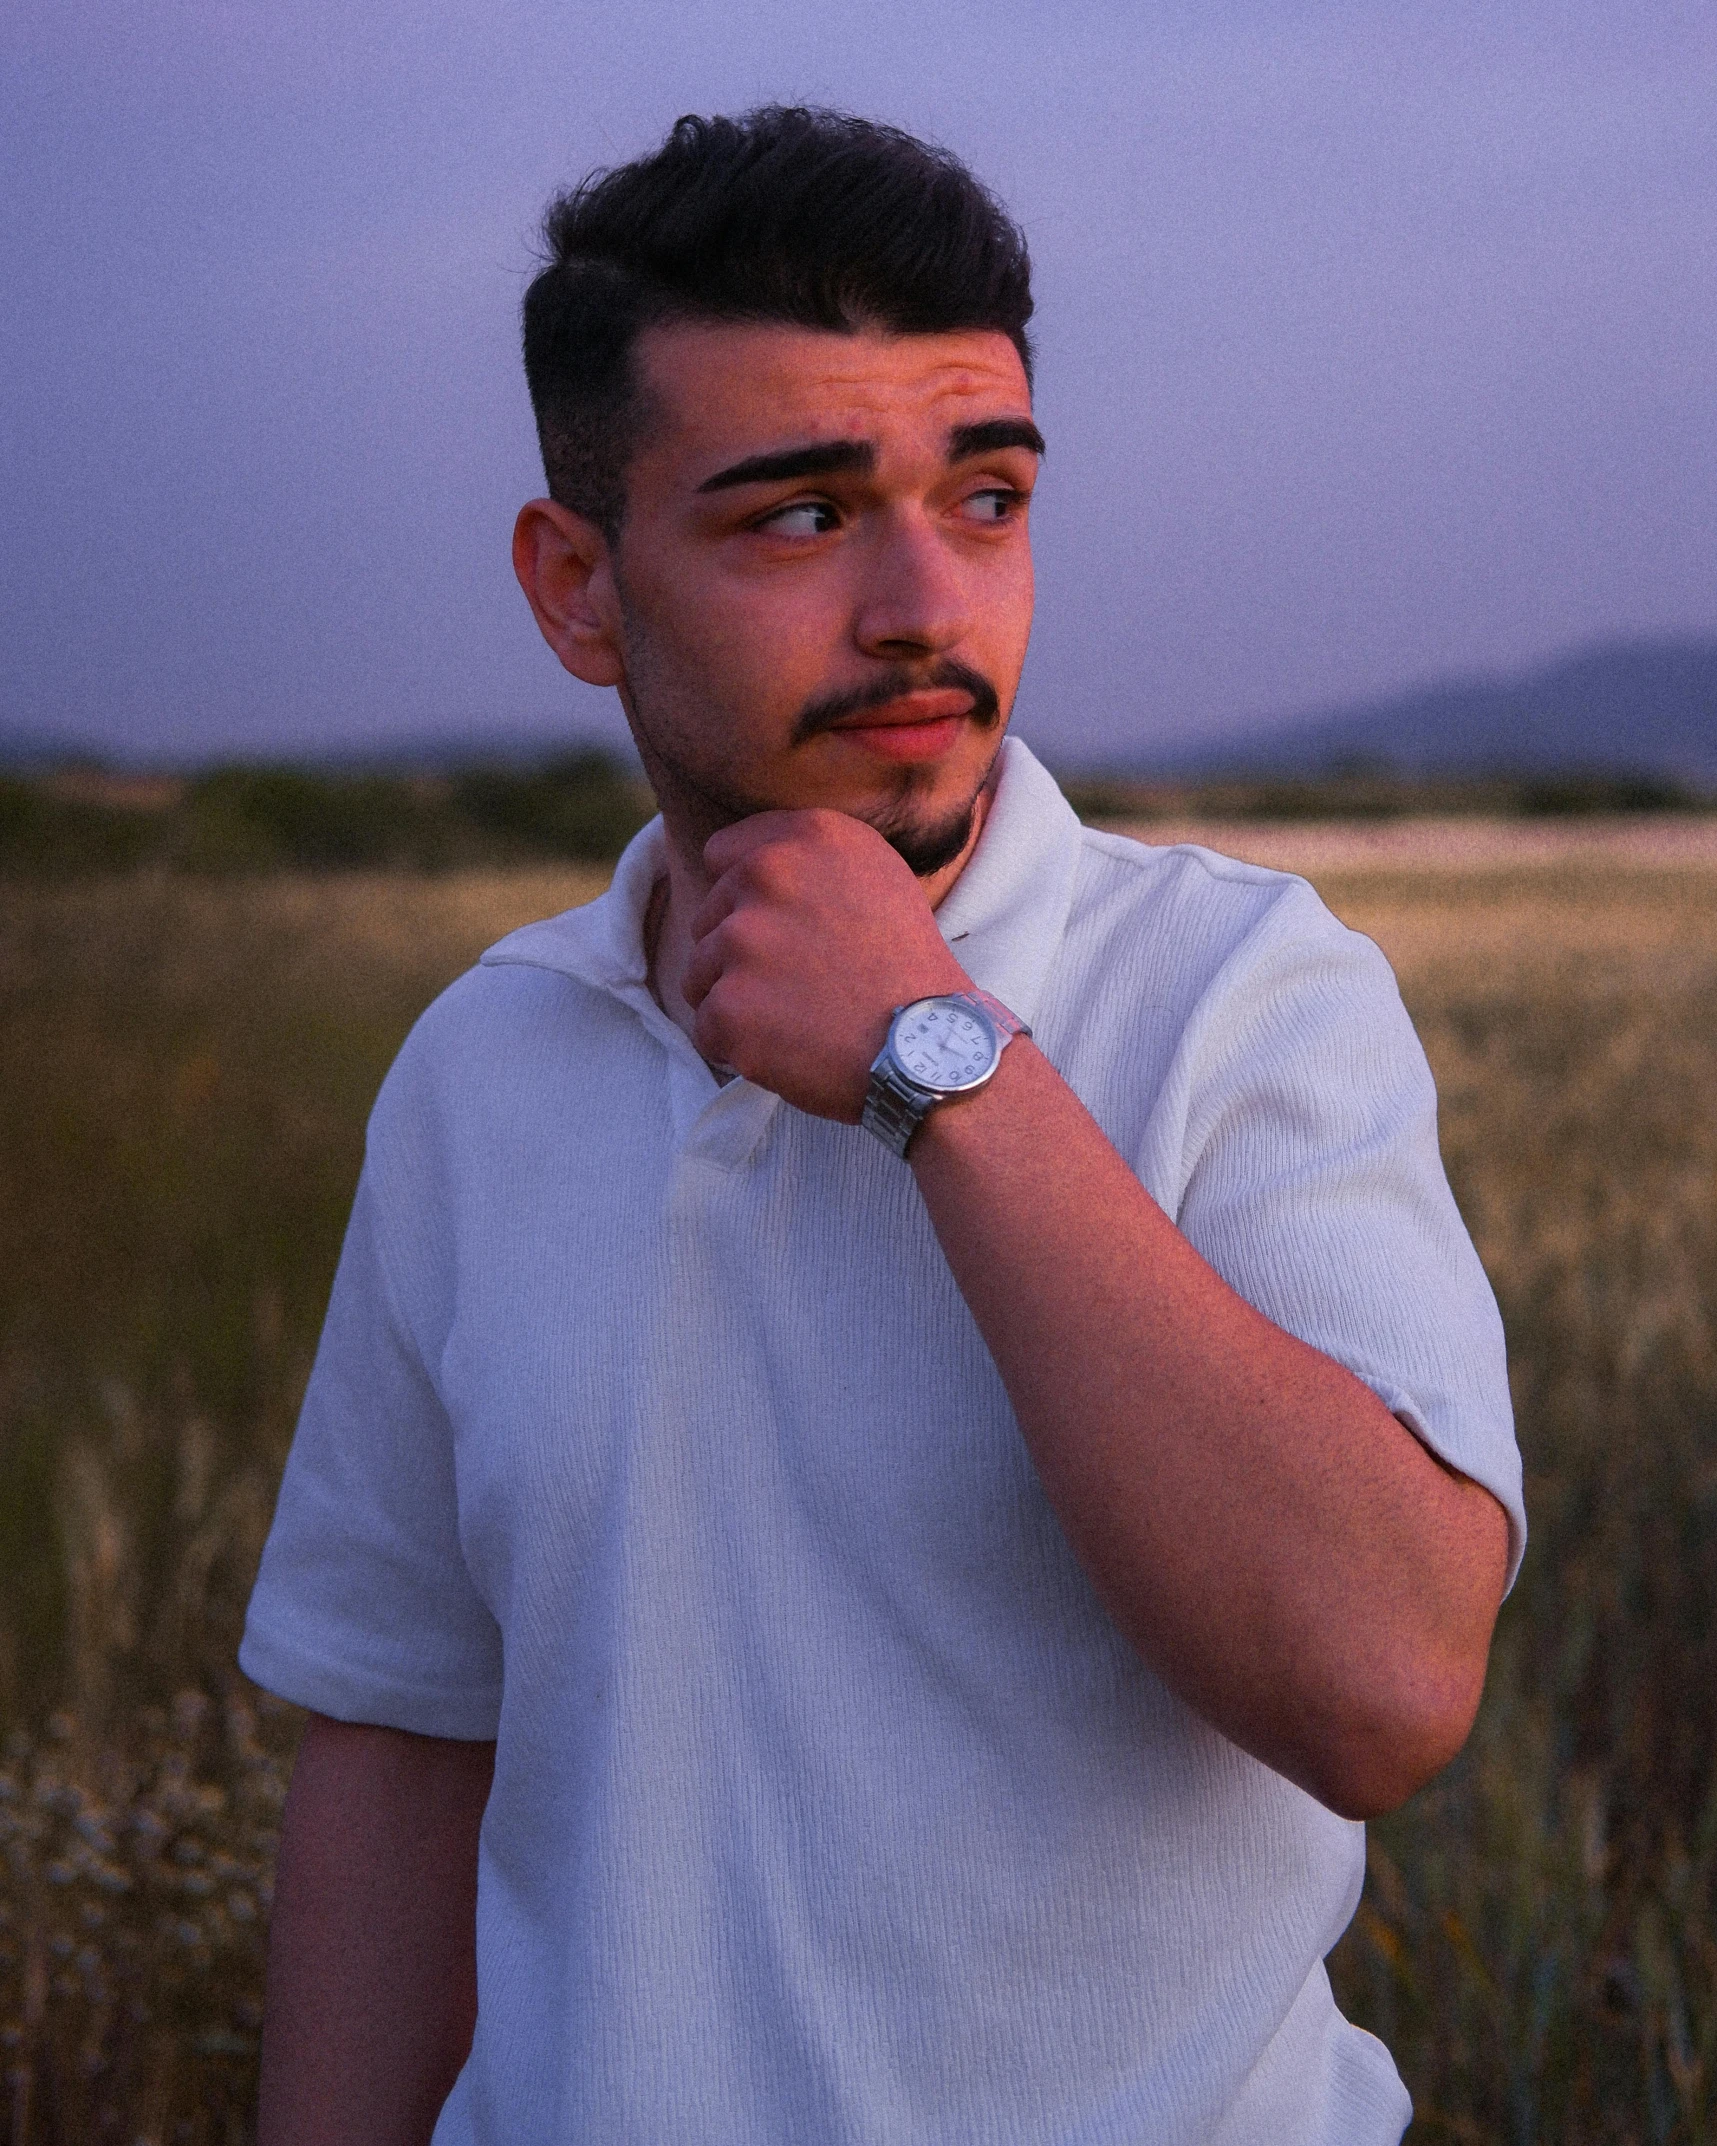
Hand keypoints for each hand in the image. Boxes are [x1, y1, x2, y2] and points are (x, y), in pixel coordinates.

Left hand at [681, 810, 970, 1118]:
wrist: (929, 1048)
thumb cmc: (905, 969)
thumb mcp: (877, 877)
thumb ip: (807, 858)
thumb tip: (742, 866)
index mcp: (808, 837)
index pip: (724, 854)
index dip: (745, 897)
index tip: (778, 928)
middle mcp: (768, 876)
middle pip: (709, 919)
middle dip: (741, 954)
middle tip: (803, 983)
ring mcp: (742, 942)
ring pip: (700, 974)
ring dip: (736, 1001)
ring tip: (798, 1016)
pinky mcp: (728, 1005)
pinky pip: (707, 1028)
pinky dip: (738, 1047)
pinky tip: (790, 1047)